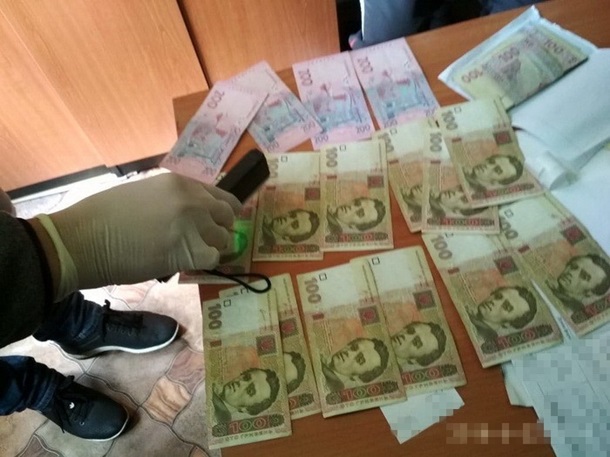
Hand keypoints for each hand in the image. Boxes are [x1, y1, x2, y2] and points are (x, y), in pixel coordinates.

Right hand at [35, 173, 241, 297]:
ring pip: (223, 239)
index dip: (225, 211)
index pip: (220, 195)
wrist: (84, 238)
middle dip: (220, 229)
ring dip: (211, 248)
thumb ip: (172, 198)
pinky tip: (187, 264)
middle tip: (206, 241)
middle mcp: (192, 199)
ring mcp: (192, 224)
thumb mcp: (145, 191)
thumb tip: (191, 212)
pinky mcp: (187, 251)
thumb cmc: (103, 215)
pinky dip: (204, 264)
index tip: (223, 222)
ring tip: (190, 253)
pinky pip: (212, 259)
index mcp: (180, 182)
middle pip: (227, 216)